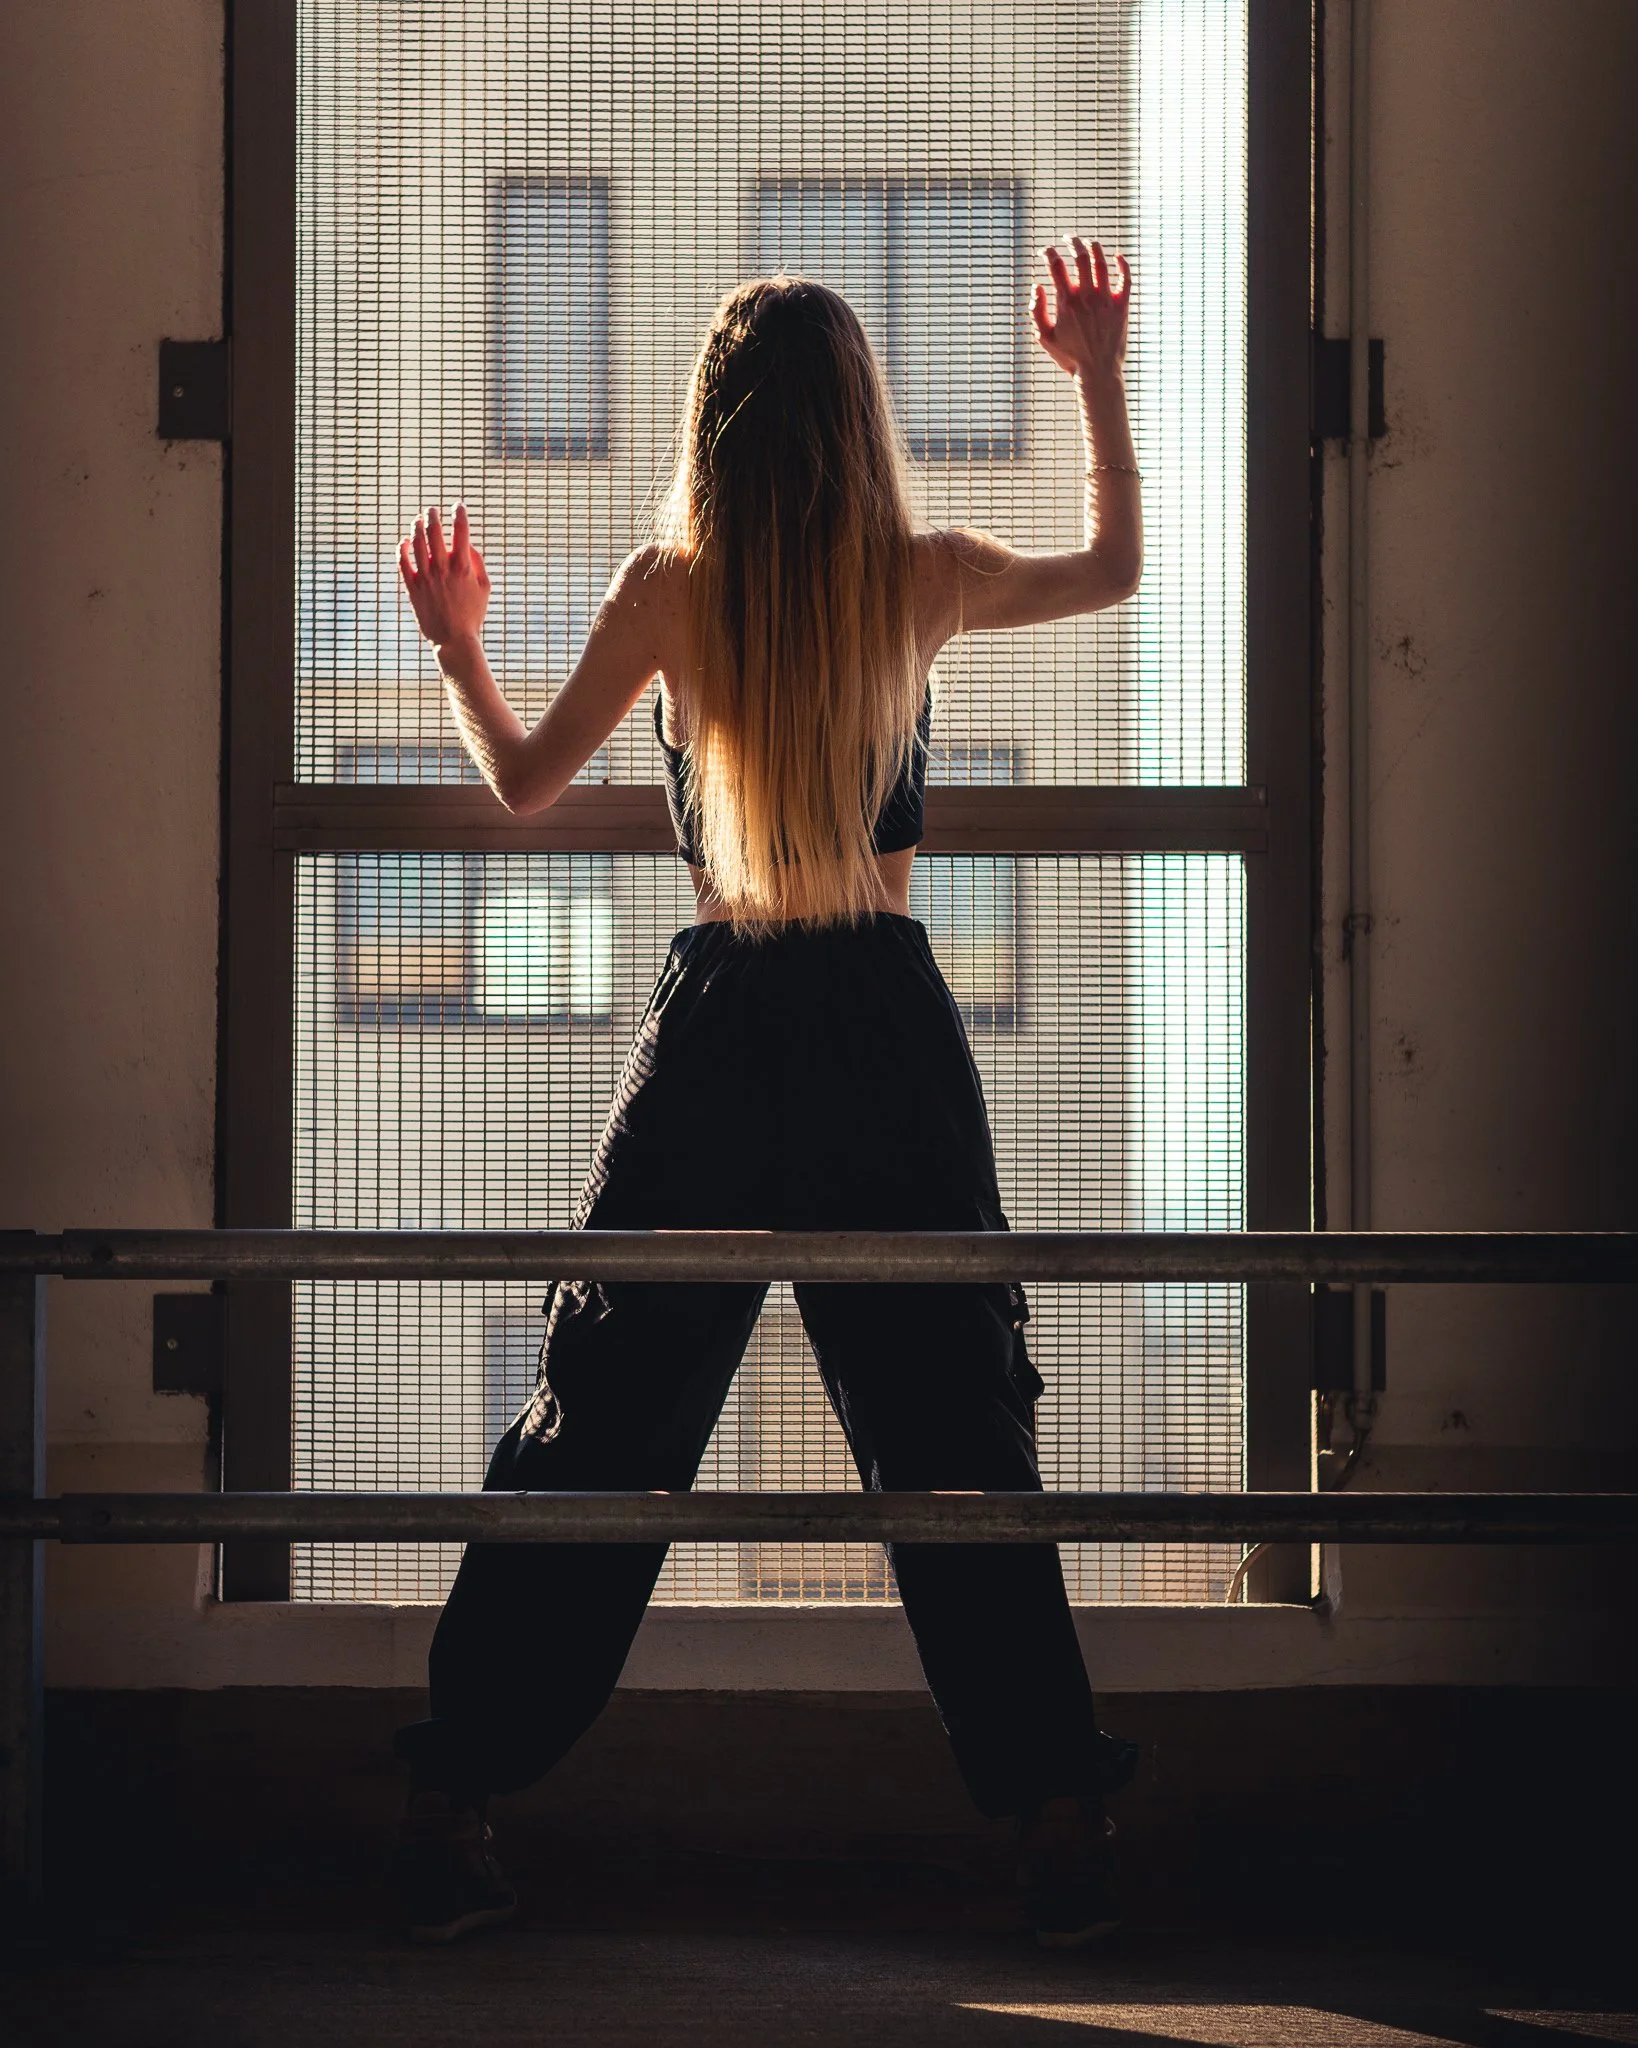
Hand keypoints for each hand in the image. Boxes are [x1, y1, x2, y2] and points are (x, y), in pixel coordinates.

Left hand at [399, 502, 491, 648]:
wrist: (454, 640)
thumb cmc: (472, 614)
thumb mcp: (484, 588)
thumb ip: (477, 563)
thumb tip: (467, 544)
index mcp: (463, 568)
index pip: (461, 532)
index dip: (459, 514)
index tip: (458, 505)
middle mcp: (443, 569)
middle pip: (435, 532)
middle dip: (433, 516)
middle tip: (432, 509)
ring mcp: (426, 578)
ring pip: (417, 544)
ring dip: (417, 527)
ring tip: (418, 520)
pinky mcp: (413, 588)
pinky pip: (403, 563)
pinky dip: (402, 549)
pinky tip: (405, 542)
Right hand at [1030, 237, 1131, 383]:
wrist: (1097, 373)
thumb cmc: (1069, 357)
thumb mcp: (1044, 337)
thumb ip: (1036, 310)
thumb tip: (1037, 286)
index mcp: (1066, 302)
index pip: (1056, 266)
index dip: (1048, 253)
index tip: (1045, 252)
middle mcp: (1086, 297)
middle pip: (1080, 257)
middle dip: (1073, 242)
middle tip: (1069, 239)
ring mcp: (1105, 300)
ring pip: (1101, 262)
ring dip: (1094, 247)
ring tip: (1088, 243)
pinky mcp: (1121, 306)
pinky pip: (1125, 278)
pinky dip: (1122, 264)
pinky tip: (1117, 256)